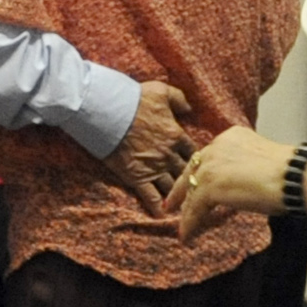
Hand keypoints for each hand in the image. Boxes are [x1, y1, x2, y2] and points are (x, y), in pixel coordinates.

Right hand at [103, 79, 195, 216]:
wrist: (108, 111)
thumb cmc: (134, 98)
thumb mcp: (161, 90)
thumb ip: (179, 99)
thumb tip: (189, 108)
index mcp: (176, 135)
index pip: (195, 153)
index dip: (198, 160)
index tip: (199, 165)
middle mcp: (169, 155)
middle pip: (187, 172)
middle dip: (192, 180)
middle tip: (196, 188)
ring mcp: (153, 168)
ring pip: (173, 187)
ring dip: (179, 196)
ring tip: (185, 205)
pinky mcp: (136, 177)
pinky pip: (151, 197)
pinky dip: (159, 207)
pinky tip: (164, 216)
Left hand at [165, 124, 292, 238]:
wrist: (293, 176)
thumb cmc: (289, 172)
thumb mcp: (261, 160)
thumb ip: (244, 166)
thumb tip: (242, 184)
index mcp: (230, 137)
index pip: (208, 157)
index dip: (200, 172)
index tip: (195, 182)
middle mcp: (216, 147)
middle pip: (193, 171)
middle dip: (182, 189)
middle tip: (171, 204)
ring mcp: (210, 166)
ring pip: (192, 192)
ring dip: (186, 212)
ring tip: (182, 227)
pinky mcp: (209, 187)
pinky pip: (195, 209)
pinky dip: (190, 224)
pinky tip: (187, 236)